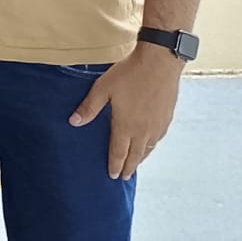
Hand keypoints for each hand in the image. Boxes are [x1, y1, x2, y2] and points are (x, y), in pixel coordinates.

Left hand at [68, 44, 184, 179]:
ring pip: (149, 148)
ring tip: (136, 165)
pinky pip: (158, 139)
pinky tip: (150, 145)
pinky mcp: (167, 117)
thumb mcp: (103, 89)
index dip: (114, 165)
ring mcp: (157, 125)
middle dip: (128, 167)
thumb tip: (74, 122)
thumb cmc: (129, 74)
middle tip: (123, 177)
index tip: (112, 176)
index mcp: (126, 125)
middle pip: (135, 155)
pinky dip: (152, 146)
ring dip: (141, 158)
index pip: (119, 152)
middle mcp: (143, 130)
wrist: (159, 63)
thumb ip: (89, 107)